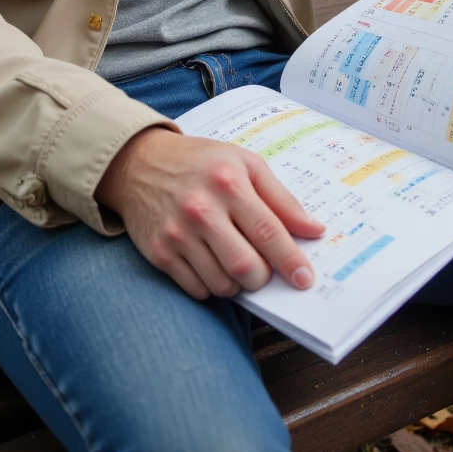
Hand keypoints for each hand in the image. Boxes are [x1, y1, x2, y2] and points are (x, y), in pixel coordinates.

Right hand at [95, 126, 324, 301]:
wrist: (138, 163)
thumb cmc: (200, 162)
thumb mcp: (243, 163)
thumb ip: (281, 198)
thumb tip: (314, 230)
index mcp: (228, 181)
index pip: (269, 231)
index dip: (291, 260)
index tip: (305, 279)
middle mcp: (201, 208)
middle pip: (246, 267)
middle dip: (263, 277)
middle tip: (264, 268)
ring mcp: (177, 233)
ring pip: (223, 285)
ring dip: (238, 283)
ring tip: (235, 260)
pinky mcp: (159, 253)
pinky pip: (197, 290)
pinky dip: (212, 286)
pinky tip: (210, 263)